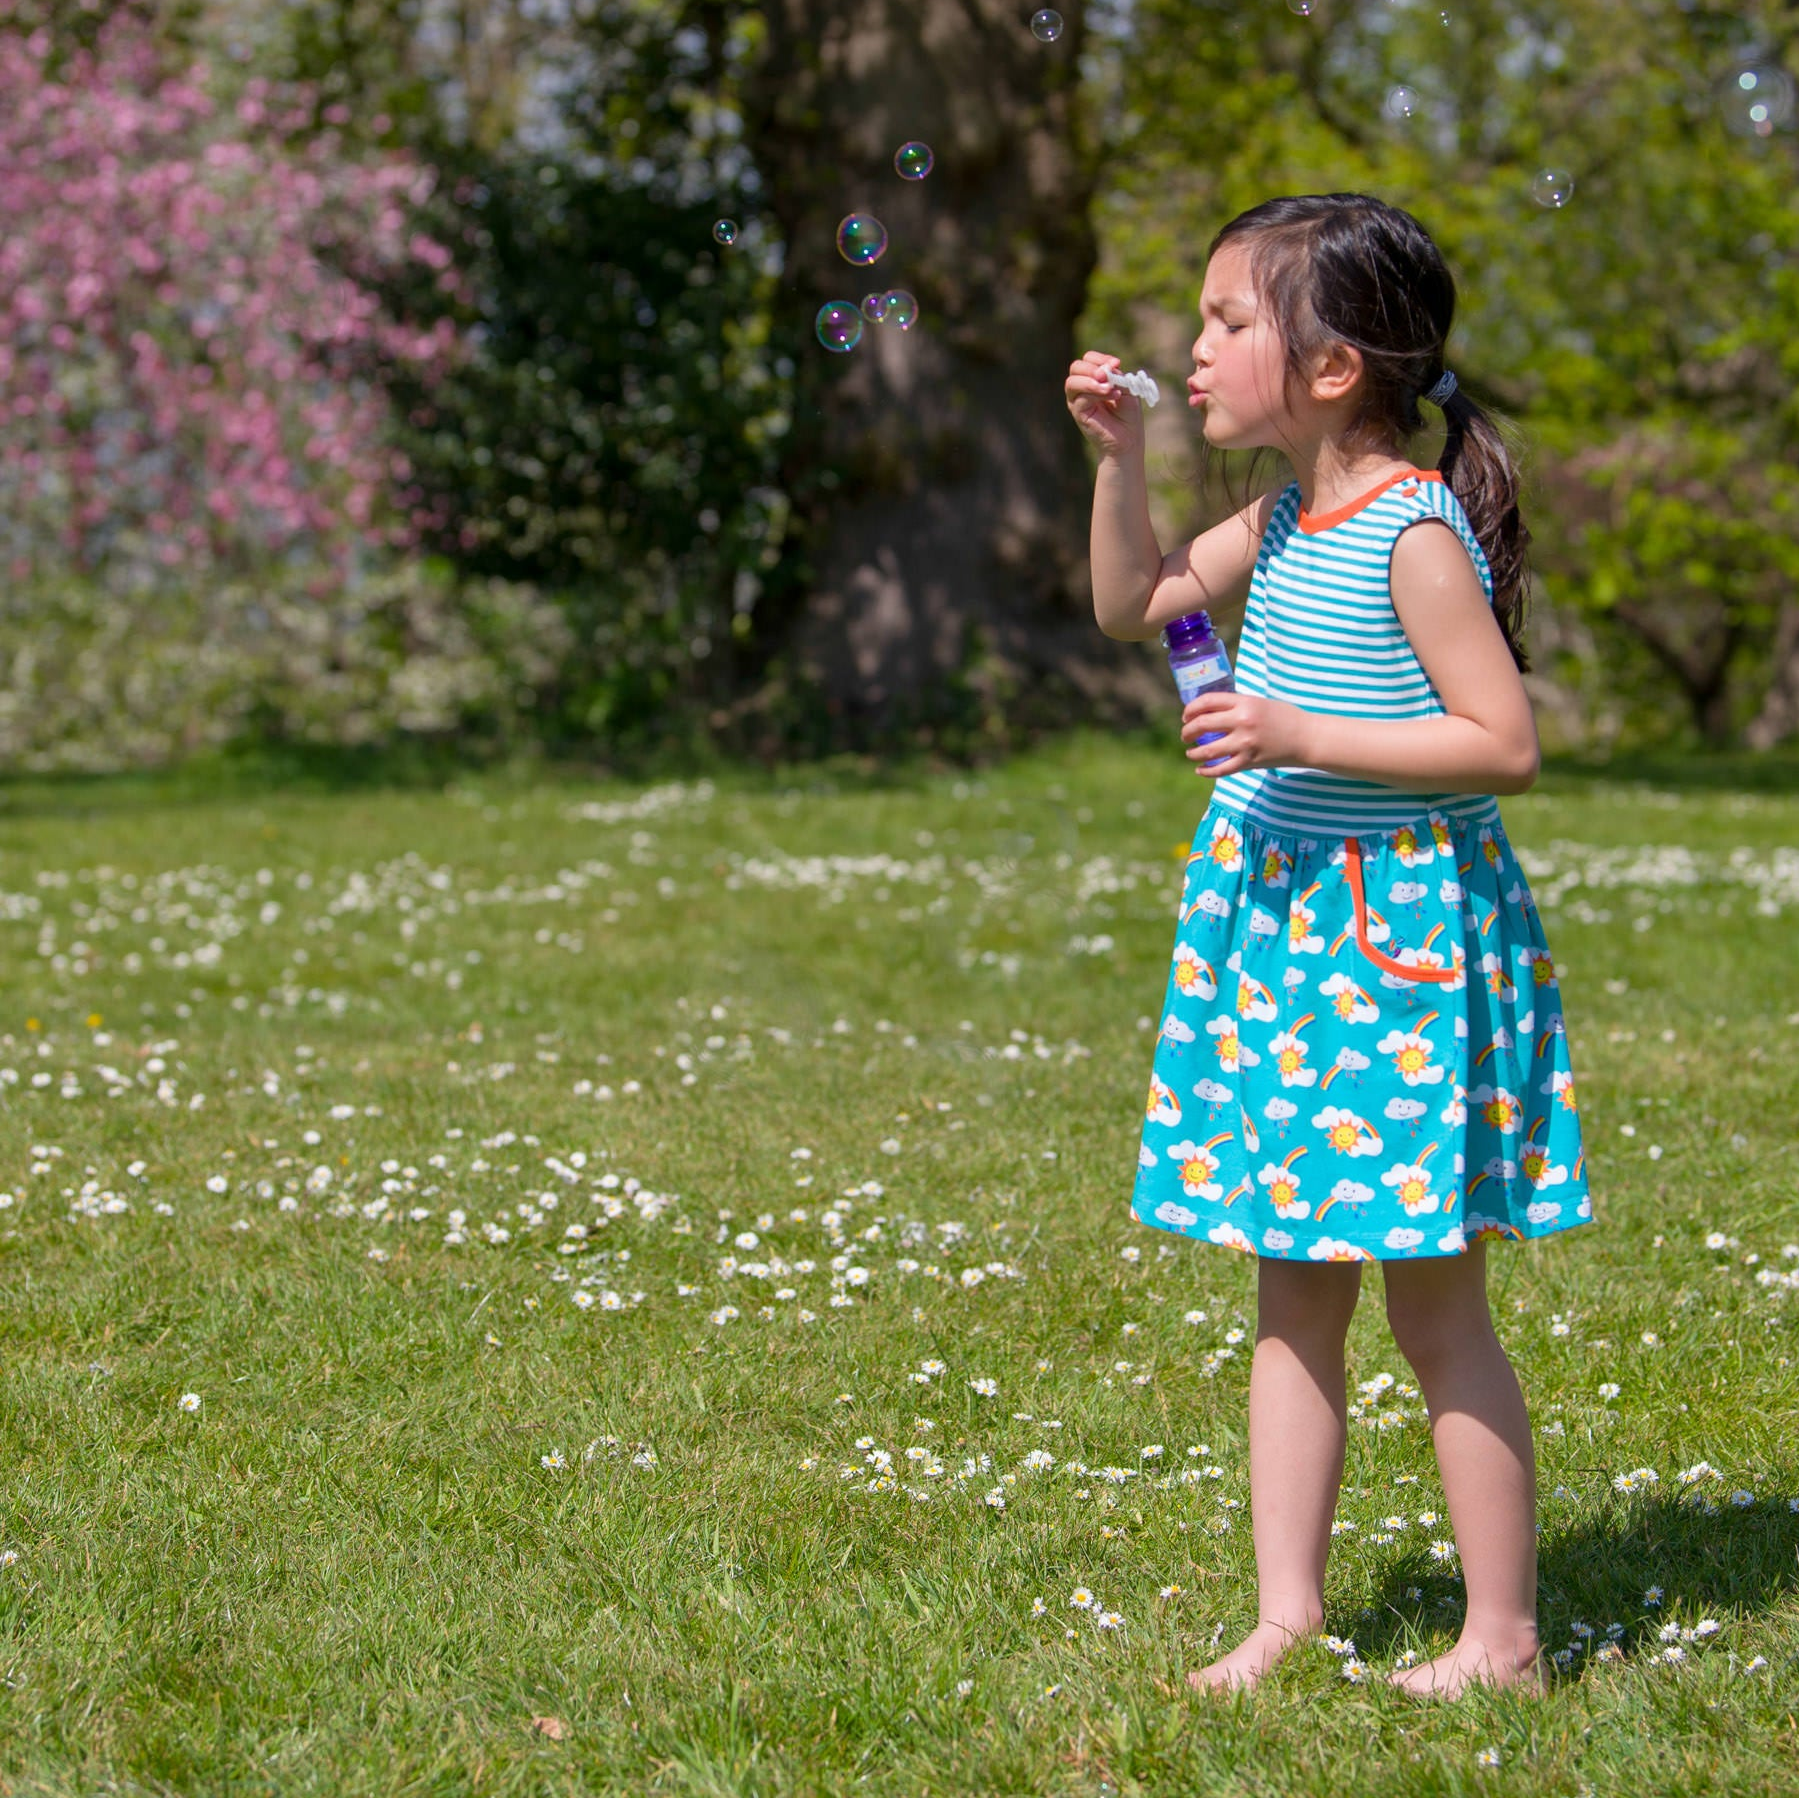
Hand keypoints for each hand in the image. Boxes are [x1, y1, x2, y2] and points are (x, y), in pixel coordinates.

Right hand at [1065, 350, 1144, 458]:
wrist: (1127, 440)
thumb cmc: (1128, 415)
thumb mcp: (1127, 389)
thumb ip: (1117, 377)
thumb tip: (1104, 371)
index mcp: (1093, 379)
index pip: (1088, 359)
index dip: (1101, 358)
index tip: (1117, 363)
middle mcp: (1082, 388)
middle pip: (1076, 367)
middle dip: (1092, 367)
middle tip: (1107, 375)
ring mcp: (1078, 401)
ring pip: (1072, 382)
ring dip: (1091, 381)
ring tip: (1109, 388)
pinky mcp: (1078, 413)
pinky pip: (1080, 398)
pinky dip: (1096, 393)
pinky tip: (1113, 396)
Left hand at [1180, 691, 1312, 776]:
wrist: (1306, 738)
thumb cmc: (1283, 717)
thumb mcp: (1259, 703)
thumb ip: (1236, 706)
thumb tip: (1209, 712)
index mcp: (1244, 703)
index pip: (1206, 702)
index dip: (1190, 709)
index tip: (1186, 716)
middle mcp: (1242, 721)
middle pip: (1201, 725)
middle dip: (1187, 732)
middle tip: (1185, 736)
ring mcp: (1245, 743)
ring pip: (1206, 751)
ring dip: (1193, 753)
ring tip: (1190, 753)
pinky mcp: (1249, 761)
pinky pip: (1220, 769)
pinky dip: (1206, 771)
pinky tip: (1200, 770)